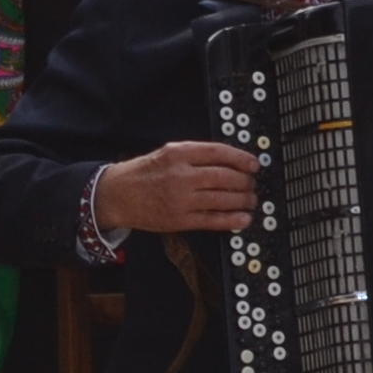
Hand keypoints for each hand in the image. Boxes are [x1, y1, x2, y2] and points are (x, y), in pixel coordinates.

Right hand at [91, 140, 263, 237]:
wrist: (118, 195)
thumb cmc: (143, 173)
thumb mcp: (168, 152)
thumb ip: (196, 155)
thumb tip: (230, 161)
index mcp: (178, 153)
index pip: (218, 153)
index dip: (241, 159)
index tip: (254, 164)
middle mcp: (181, 175)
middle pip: (224, 177)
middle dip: (245, 181)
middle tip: (252, 184)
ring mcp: (181, 199)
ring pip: (222, 199)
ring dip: (243, 200)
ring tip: (251, 200)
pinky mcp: (180, 220)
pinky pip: (212, 220)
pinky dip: (232, 220)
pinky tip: (243, 218)